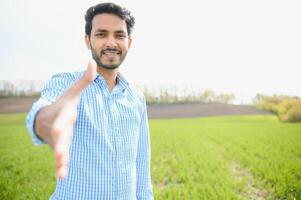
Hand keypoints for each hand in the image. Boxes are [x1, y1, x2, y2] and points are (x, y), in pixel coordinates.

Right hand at [35, 60, 95, 178]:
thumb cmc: (65, 105)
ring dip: (60, 161)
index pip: (62, 119)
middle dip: (59, 146)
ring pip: (59, 151)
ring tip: (61, 173)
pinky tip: (62, 177)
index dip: (60, 124)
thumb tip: (91, 61)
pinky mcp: (60, 148)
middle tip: (59, 155)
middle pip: (59, 138)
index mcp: (64, 114)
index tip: (58, 130)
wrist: (47, 118)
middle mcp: (59, 128)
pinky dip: (61, 167)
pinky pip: (61, 158)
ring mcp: (59, 140)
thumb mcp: (74, 92)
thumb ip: (85, 79)